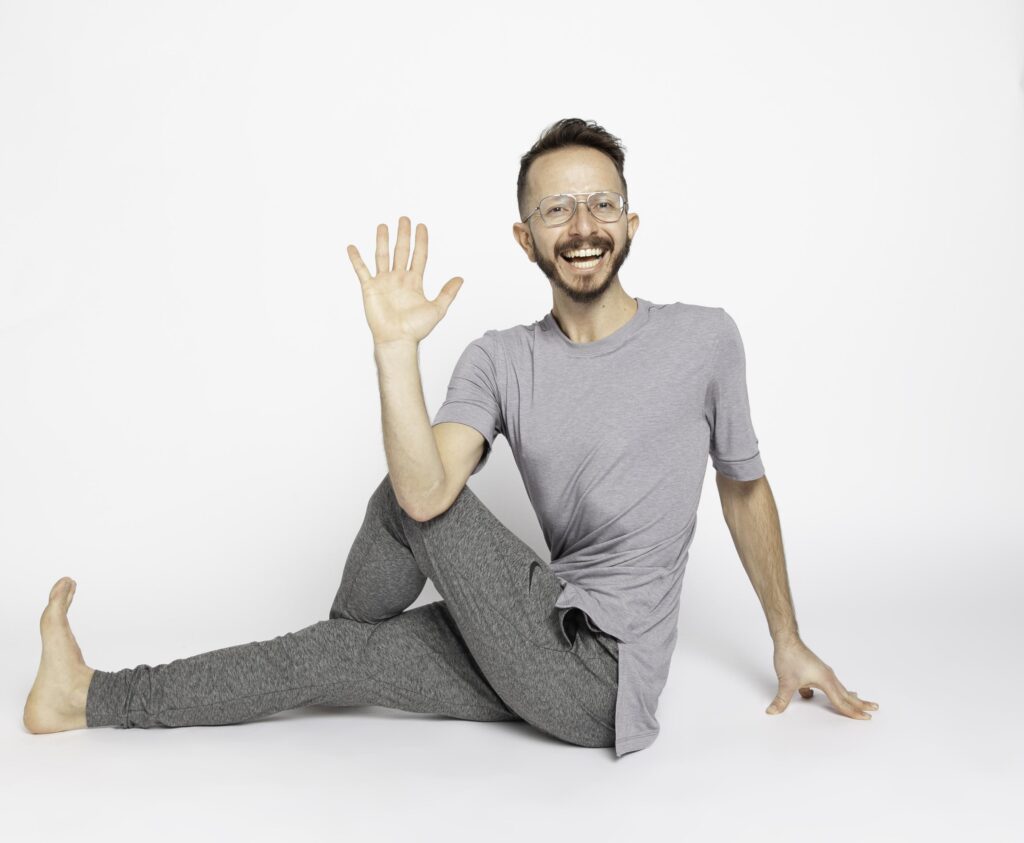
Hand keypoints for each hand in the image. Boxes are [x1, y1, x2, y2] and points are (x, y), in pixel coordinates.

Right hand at [347, 216, 464, 345]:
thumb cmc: (415, 329)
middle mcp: (399, 279)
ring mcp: (384, 282)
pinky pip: (361, 270)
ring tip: (383, 226)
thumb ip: (447, 293)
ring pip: (382, 256)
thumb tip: (460, 278)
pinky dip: (356, 259)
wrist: (397, 340)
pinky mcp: (370, 288)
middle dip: (403, 235)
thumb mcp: (437, 309)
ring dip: (382, 241)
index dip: (421, 241)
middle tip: (404, 219)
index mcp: (414, 282)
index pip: (419, 256)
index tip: (422, 226)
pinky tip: (352, 247)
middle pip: (401, 251)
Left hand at [766, 637, 878, 718]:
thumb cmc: (789, 658)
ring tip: (860, 700)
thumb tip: (772, 712)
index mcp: (825, 681)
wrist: (787, 640)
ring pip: (840, 688)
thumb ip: (781, 700)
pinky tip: (835, 692)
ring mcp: (824, 672)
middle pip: (847, 694)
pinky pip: (831, 684)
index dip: (852, 712)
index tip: (866, 718)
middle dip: (860, 703)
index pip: (841, 701)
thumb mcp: (785, 682)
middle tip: (875, 709)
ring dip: (850, 696)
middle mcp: (828, 676)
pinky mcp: (818, 670)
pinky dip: (837, 690)